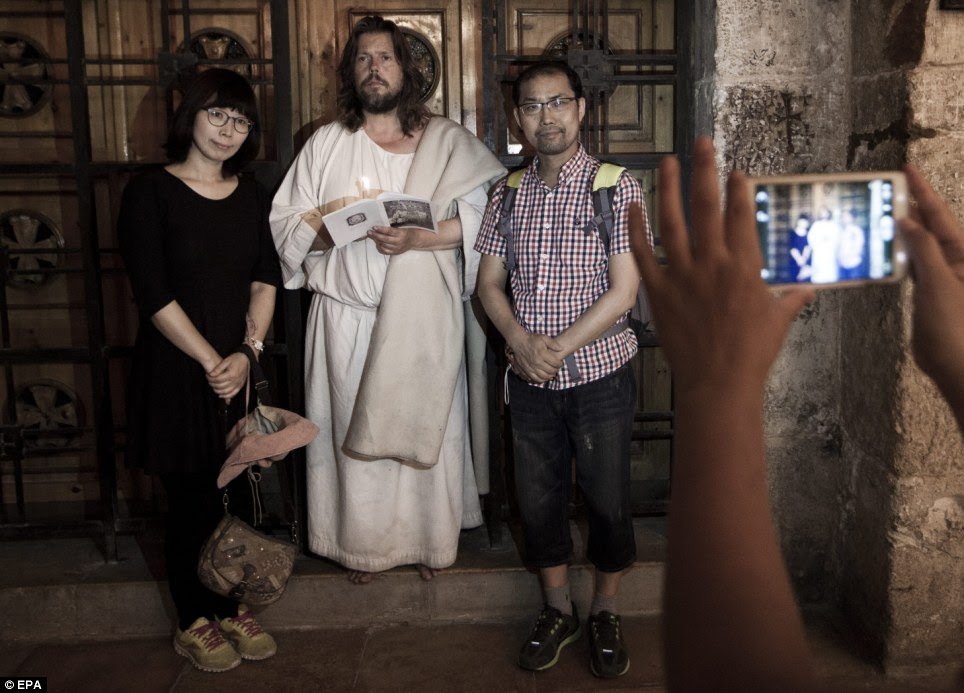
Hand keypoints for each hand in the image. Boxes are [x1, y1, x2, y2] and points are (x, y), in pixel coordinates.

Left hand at [206, 352, 248, 400]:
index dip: (210, 378)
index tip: (207, 376)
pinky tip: (221, 395)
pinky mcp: (240, 386)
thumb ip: (218, 368)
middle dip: (212, 384)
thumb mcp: (226, 360)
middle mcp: (235, 380)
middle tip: (209, 380)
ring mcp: (238, 384)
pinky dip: (226, 396)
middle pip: (221, 386)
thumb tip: (211, 374)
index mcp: (231, 374)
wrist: (246, 359)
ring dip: (218, 391)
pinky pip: (233, 394)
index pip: (218, 379)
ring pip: (226, 392)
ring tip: (213, 386)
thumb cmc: (236, 359)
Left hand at [368, 225, 420, 254]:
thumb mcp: (400, 229)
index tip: (374, 227)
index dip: (381, 229)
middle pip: (385, 239)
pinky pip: (386, 251)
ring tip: (373, 237)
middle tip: (369, 232)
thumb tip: (378, 228)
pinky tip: (378, 243)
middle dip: (376, 235)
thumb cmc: (405, 232)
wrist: (414, 240)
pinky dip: (380, 247)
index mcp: (401, 233)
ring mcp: (397, 248)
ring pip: (384, 245)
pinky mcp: (396, 252)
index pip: (389, 231)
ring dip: (377, 241)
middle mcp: (399, 241)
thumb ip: (390, 230)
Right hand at [507, 333, 563, 383]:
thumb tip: (561, 349)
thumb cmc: (532, 339)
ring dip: (550, 376)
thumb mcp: (544, 338)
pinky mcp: (527, 370)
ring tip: (552, 372)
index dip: (560, 364)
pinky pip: (536, 379)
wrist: (519, 342)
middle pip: (551, 371)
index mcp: (542, 354)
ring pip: (544, 376)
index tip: (561, 363)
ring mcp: (531, 367)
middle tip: (557, 368)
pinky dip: (542, 380)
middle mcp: (537, 362)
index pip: (555, 363)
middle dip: (556, 370)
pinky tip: (544, 377)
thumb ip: (553, 344)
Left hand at [629, 137, 813, 394]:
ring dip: (669, 189)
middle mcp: (712, 263)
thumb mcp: (778, 322)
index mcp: (744, 267)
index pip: (741, 215)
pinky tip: (633, 206)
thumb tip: (807, 289)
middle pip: (707, 207)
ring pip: (673, 223)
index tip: (736, 169)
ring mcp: (682, 275)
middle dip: (705, 170)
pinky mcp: (659, 291)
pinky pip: (643, 254)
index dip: (738, 188)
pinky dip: (636, 230)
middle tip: (701, 143)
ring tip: (667, 161)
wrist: (718, 383)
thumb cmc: (752, 355)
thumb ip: (791, 299)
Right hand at [900, 164, 963, 413]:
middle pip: (931, 225)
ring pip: (920, 244)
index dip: (923, 191)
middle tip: (888, 187)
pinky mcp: (929, 292)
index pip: (940, 215)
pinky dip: (898, 253)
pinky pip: (913, 264)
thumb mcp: (938, 283)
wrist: (956, 365)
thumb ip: (923, 249)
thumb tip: (906, 220)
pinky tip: (883, 246)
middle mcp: (955, 260)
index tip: (907, 169)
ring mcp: (942, 276)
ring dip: (901, 228)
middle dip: (911, 205)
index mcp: (963, 254)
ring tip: (880, 211)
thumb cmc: (953, 326)